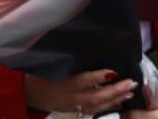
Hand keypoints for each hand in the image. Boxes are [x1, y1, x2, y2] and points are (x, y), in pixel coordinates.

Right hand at [24, 69, 138, 114]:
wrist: (26, 92)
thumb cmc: (40, 72)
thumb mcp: (53, 62)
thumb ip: (71, 58)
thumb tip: (92, 46)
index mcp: (62, 81)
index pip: (82, 80)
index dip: (98, 77)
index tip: (113, 71)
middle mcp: (68, 96)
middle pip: (94, 96)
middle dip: (114, 91)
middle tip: (130, 83)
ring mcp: (71, 105)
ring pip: (95, 105)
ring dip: (114, 100)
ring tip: (129, 93)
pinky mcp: (73, 110)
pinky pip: (92, 111)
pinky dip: (106, 108)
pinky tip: (119, 103)